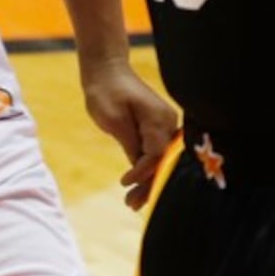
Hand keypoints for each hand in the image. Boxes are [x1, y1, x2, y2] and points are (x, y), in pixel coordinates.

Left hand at [80, 57, 178, 210]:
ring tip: (133, 203)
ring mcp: (165, 125)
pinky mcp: (157, 129)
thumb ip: (130, 143)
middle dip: (150, 185)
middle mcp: (168, 123)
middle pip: (163, 161)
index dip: (142, 172)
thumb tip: (140, 168)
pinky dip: (146, 170)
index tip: (125, 183)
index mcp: (159, 119)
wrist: (107, 70)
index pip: (156, 154)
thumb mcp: (114, 120)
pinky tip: (137, 188)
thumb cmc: (106, 91)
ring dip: (148, 181)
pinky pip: (155, 153)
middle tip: (132, 205)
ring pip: (161, 160)